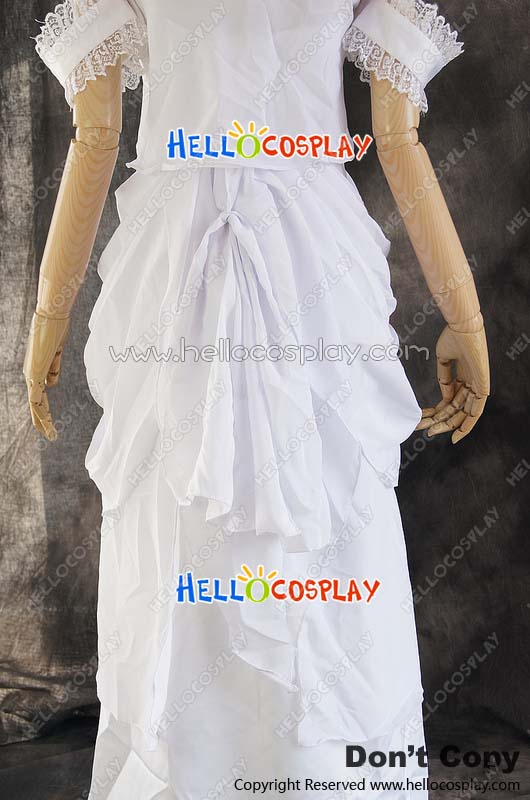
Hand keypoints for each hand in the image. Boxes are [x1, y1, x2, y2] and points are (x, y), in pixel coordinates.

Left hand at [23, 311, 69, 440]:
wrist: (52, 315)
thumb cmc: (56, 328)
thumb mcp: (57, 352)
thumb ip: (54, 368)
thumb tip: (51, 384)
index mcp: (36, 368)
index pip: (39, 394)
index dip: (44, 409)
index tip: (51, 422)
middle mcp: (30, 373)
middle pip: (35, 403)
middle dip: (42, 420)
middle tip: (50, 435)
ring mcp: (31, 374)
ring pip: (35, 404)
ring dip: (43, 421)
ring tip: (51, 435)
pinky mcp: (34, 373)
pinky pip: (36, 398)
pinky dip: (41, 412)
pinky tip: (46, 424)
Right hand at [416, 322, 489, 443]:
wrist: (462, 327)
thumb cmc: (453, 337)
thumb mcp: (444, 360)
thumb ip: (445, 381)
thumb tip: (446, 399)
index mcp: (464, 376)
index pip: (452, 400)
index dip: (439, 412)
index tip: (425, 421)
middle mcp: (472, 383)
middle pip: (456, 409)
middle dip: (440, 421)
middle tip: (425, 430)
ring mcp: (478, 385)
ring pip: (463, 413)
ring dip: (447, 424)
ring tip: (431, 432)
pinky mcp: (482, 387)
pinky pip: (476, 411)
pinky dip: (467, 424)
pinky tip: (457, 434)